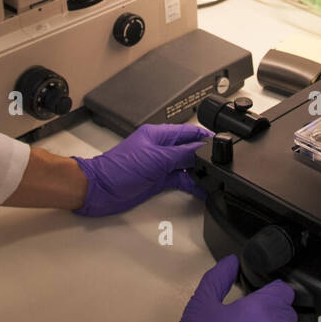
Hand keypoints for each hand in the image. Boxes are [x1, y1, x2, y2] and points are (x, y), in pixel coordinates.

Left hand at [73, 122, 211, 217]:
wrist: (99, 190)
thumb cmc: (117, 169)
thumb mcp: (156, 158)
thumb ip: (181, 154)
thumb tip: (201, 149)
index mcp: (158, 134)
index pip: (188, 131)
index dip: (205, 136)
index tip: (220, 142)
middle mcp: (160, 148)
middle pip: (189, 149)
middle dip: (204, 155)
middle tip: (221, 163)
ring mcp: (159, 165)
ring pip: (186, 165)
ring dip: (199, 171)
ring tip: (214, 177)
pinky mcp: (157, 180)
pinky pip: (180, 180)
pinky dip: (191, 184)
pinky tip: (202, 188)